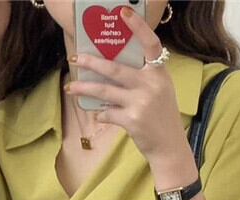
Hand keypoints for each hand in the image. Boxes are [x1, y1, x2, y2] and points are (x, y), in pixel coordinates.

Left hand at [65, 7, 187, 162]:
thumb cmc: (162, 116)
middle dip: (91, 62)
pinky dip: (100, 113)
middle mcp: (150, 85)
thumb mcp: (160, 90)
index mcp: (159, 73)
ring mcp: (141, 103)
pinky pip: (108, 113)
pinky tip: (97, 113)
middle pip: (114, 68)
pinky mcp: (132, 120)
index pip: (150, 44)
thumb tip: (110, 67)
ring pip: (105, 91)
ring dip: (85, 88)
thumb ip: (142, 77)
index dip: (137, 27)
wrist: (169, 146)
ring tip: (70, 86)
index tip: (123, 12)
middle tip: (74, 57)